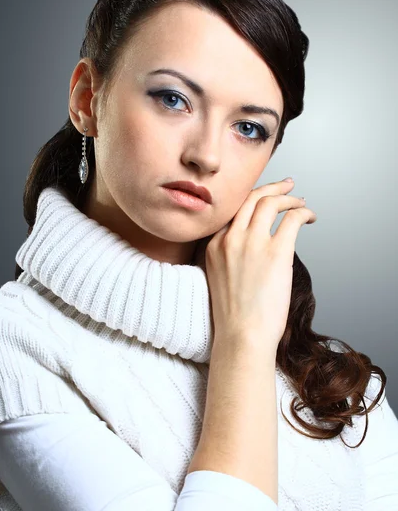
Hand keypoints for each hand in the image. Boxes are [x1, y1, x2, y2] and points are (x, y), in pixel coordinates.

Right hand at [204, 179, 316, 353]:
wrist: (241, 336)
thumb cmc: (234, 317)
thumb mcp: (219, 278)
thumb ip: (229, 256)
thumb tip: (255, 246)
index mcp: (213, 245)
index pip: (233, 209)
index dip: (252, 198)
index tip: (264, 196)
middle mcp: (229, 238)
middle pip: (250, 198)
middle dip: (272, 187)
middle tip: (287, 185)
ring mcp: (251, 243)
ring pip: (270, 202)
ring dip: (289, 198)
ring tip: (300, 201)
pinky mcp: (275, 252)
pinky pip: (292, 218)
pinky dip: (303, 212)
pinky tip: (309, 217)